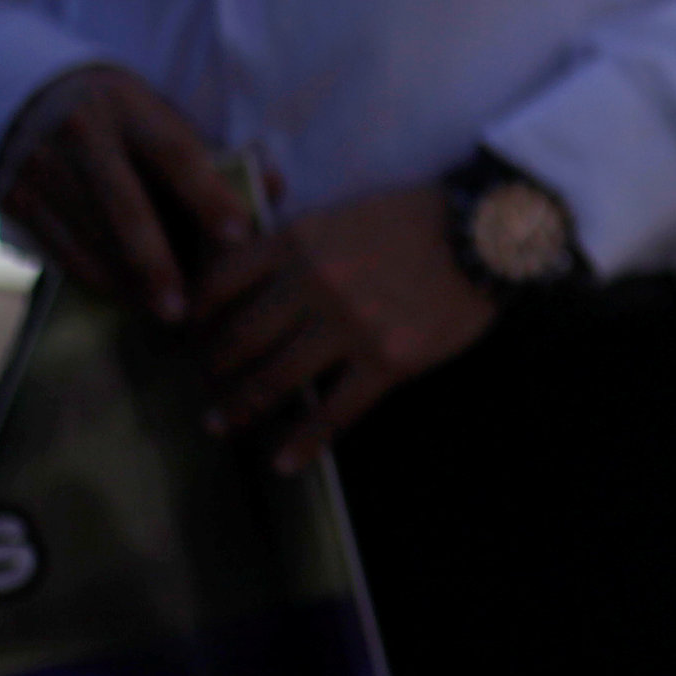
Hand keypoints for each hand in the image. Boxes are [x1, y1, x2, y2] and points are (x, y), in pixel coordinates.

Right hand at [0, 64, 253, 321]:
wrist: (27, 93)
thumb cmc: (121, 115)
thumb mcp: (163, 115)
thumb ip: (214, 155)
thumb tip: (275, 187)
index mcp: (130, 106)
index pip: (176, 154)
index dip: (208, 196)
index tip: (239, 236)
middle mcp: (81, 133)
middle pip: (125, 207)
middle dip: (157, 263)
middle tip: (184, 310)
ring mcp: (41, 165)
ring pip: (90, 238)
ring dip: (129, 282)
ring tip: (166, 311)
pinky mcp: (14, 195)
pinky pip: (59, 251)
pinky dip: (95, 278)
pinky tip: (125, 298)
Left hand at [193, 186, 497, 471]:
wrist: (486, 236)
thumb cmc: (418, 218)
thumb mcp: (345, 212)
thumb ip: (297, 240)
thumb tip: (251, 269)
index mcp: (298, 241)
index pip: (221, 280)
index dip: (196, 313)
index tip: (189, 333)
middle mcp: (313, 283)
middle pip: (239, 338)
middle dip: (212, 367)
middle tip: (202, 384)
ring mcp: (349, 326)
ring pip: (275, 380)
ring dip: (239, 408)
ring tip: (219, 425)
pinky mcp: (386, 361)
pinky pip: (333, 412)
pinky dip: (303, 443)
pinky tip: (284, 463)